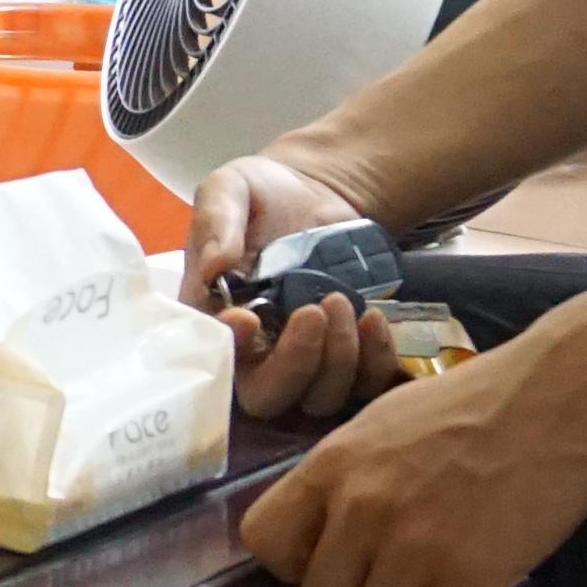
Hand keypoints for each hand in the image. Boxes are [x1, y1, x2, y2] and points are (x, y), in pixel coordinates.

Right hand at [184, 144, 421, 430]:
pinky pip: (365, 385)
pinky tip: (374, 318)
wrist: (321, 191)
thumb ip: (215, 221)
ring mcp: (304, 359)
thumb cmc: (264, 192)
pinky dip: (374, 360)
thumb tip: (212, 266)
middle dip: (294, 364)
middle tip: (314, 310)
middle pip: (266, 397)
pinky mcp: (348, 357)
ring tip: (342, 301)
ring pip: (319, 397)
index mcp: (215, 316)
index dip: (232, 351)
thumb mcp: (229, 189)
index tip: (247, 317)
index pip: (215, 356)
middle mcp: (255, 351)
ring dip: (337, 359)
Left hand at [233, 331, 586, 586]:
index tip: (334, 561)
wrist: (566, 390)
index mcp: (333, 465)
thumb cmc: (482, 400)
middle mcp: (361, 508)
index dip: (296, 563)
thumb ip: (349, 474)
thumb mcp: (386, 420)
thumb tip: (329, 531)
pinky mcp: (471, 577)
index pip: (264, 541)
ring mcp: (414, 546)